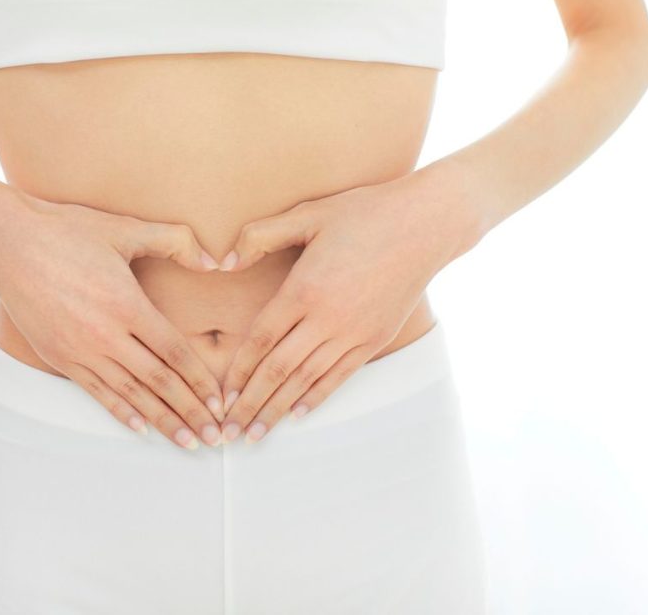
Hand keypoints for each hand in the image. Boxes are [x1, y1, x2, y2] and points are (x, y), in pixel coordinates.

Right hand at [0, 193, 225, 448]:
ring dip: (162, 421)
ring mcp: (81, 350)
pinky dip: (122, 413)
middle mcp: (107, 335)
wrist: (8, 245)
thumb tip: (214, 262)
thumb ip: (174, 241)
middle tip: (215, 437)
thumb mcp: (124, 229)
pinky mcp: (60, 358)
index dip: (201, 381)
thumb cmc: (67, 232)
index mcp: (128, 305)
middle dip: (191, 412)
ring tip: (187, 442)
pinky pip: (97, 393)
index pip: (175, 353)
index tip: (221, 402)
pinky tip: (141, 429)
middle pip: (159, 382)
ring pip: (131, 395)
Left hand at [217, 160, 484, 443]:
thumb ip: (261, 235)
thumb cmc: (364, 213)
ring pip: (306, 381)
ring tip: (255, 435)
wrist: (426, 225)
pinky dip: (316, 398)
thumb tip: (223, 260)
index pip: (261, 339)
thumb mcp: (308, 213)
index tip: (221, 394)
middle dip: (250, 404)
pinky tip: (297, 415)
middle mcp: (327, 318)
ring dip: (277, 410)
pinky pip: (339, 377)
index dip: (239, 370)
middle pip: (278, 370)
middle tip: (228, 431)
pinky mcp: (374, 339)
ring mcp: (353, 333)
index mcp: (305, 288)